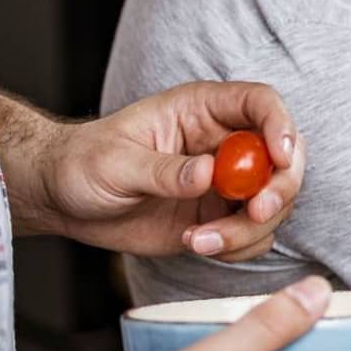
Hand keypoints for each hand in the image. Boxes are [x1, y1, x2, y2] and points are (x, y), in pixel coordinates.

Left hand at [38, 81, 302, 260]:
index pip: (260, 103)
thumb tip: (209, 174)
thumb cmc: (84, 163)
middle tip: (256, 213)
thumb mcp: (116, 162)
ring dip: (249, 228)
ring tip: (199, 240)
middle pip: (284, 156)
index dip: (280, 126)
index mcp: (202, 110)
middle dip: (279, 188)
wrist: (66, 199)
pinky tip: (197, 245)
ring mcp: (226, 182)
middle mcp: (224, 143)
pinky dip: (237, 247)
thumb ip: (164, 170)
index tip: (281, 158)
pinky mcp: (219, 216)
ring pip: (273, 202)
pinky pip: (254, 234)